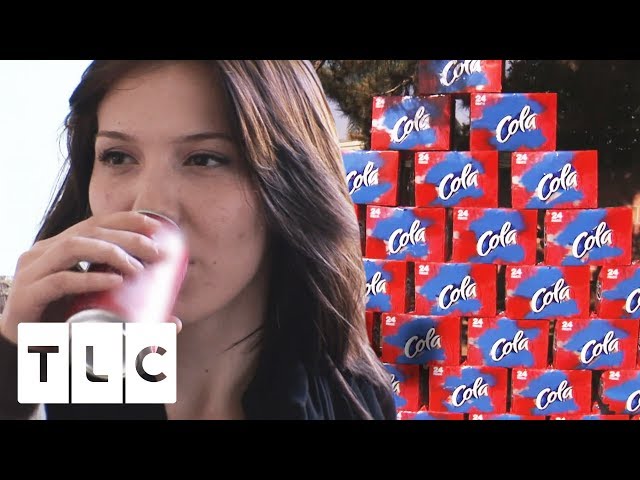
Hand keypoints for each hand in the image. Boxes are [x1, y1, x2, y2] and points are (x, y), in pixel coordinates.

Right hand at [0, 211, 164, 343]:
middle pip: (90, 231)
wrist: (25, 353)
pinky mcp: (27, 295)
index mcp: (60, 247)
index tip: (158, 227)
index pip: (96, 223)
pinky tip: (114, 282)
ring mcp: (32, 271)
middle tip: (157, 253)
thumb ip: (135, 315)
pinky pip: (60, 280)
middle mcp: (44, 252)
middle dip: (128, 238)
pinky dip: (90, 279)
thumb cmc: (66, 326)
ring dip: (111, 253)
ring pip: (74, 247)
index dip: (127, 219)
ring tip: (138, 269)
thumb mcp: (102, 312)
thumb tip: (176, 323)